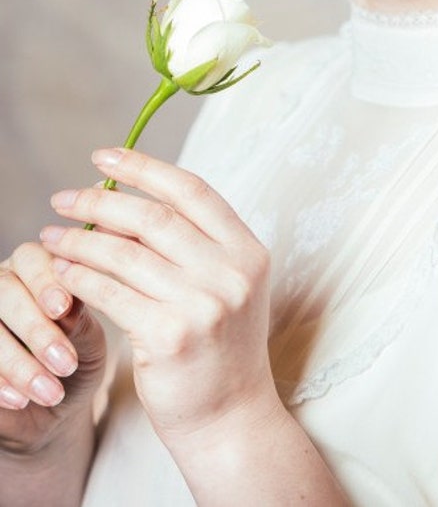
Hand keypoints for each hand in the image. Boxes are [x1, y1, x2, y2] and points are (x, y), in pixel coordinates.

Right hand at [0, 244, 105, 455]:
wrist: (59, 406)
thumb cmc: (80, 358)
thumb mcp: (88, 340)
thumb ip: (78, 320)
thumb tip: (67, 307)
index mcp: (35, 267)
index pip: (32, 259)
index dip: (44, 282)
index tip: (63, 308)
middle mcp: (2, 286)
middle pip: (4, 292)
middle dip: (35, 328)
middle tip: (66, 363)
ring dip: (18, 364)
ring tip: (52, 393)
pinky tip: (20, 401)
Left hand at [38, 149, 277, 446]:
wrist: (230, 419)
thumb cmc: (219, 348)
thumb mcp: (226, 286)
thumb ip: (195, 244)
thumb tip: (128, 196)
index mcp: (248, 250)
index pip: (192, 190)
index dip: (144, 168)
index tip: (104, 156)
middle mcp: (231, 272)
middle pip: (153, 218)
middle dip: (99, 202)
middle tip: (62, 198)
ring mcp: (203, 304)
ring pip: (125, 254)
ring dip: (79, 240)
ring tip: (51, 237)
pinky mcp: (170, 336)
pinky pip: (111, 293)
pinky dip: (81, 277)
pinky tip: (62, 273)